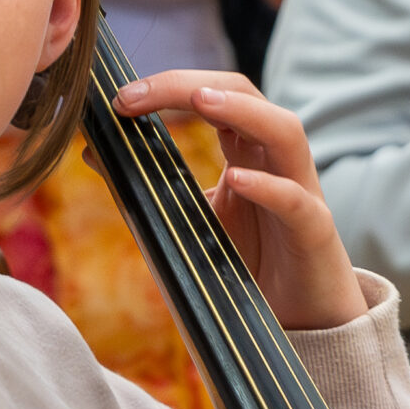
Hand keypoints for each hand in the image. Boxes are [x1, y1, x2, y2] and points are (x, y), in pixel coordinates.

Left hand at [110, 70, 367, 329]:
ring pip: (285, 132)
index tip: (119, 98)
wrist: (297, 322)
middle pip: (246, 95)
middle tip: (135, 95)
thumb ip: (145, 186)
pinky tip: (236, 179)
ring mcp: (301, 192)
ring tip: (200, 101)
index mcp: (245, 150)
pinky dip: (268, 187)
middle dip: (191, 86)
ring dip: (244, 111)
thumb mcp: (187, 220)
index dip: (168, 87)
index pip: (212, 95)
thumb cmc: (245, 265)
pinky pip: (297, 202)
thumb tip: (92, 150)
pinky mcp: (316, 235)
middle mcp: (274, 160)